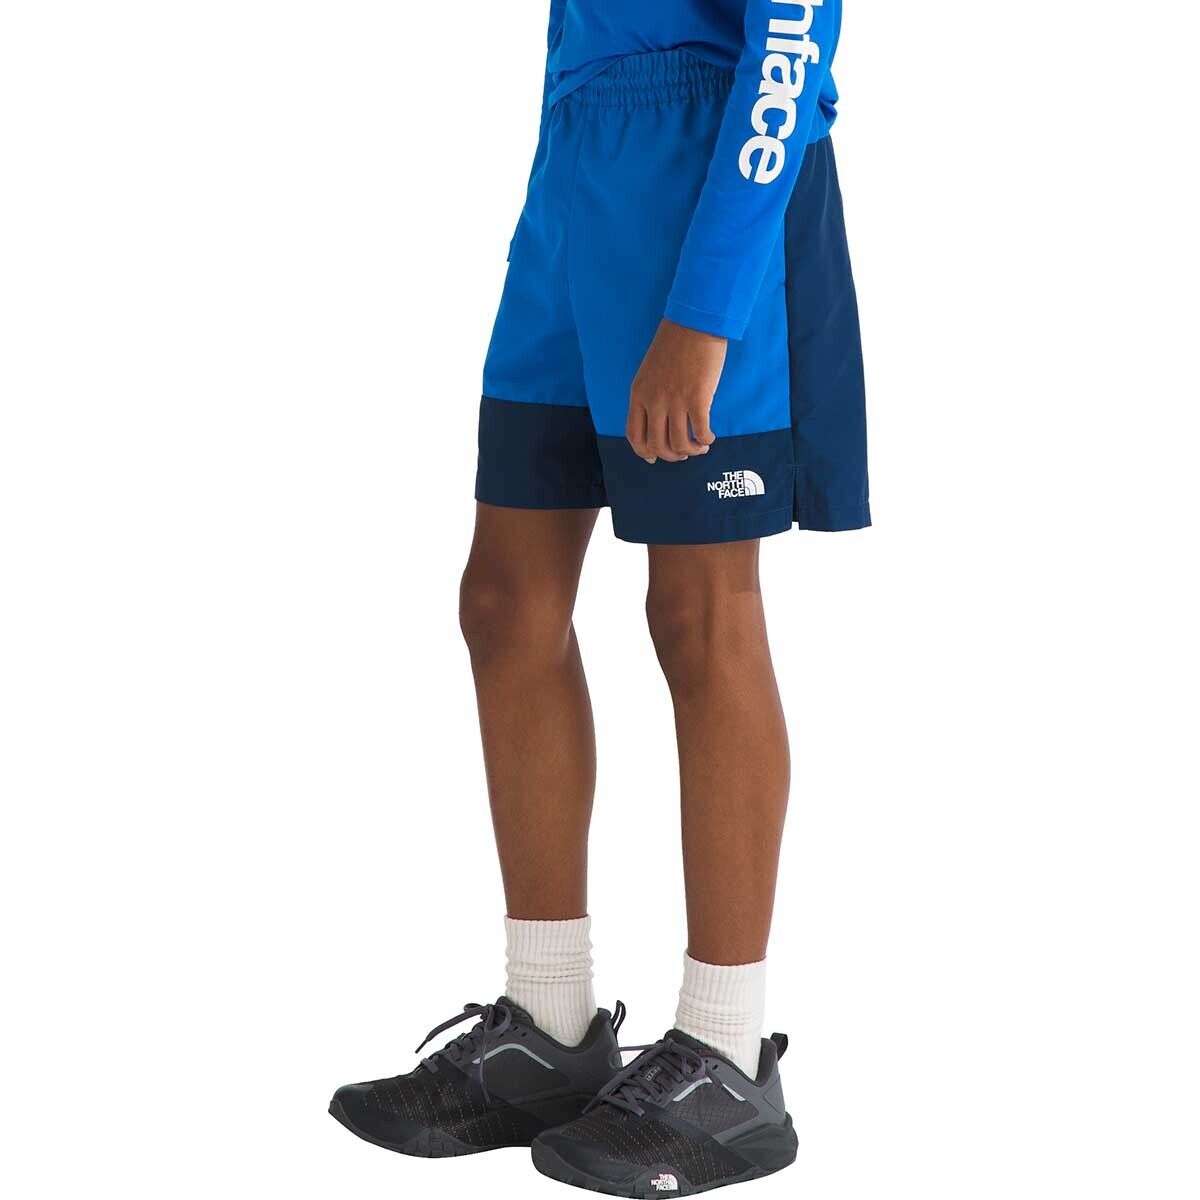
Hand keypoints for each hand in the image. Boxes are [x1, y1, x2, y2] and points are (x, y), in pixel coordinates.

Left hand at [626, 319, 726, 463]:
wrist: (695, 323)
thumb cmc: (675, 344)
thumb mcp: (650, 371)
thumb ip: (650, 395)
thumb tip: (660, 421)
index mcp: (639, 394)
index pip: (634, 434)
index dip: (644, 452)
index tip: (654, 457)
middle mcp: (654, 401)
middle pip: (658, 445)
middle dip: (672, 456)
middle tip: (684, 453)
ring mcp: (675, 401)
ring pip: (680, 444)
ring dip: (692, 450)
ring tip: (700, 446)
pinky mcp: (698, 398)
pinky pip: (701, 431)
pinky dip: (706, 440)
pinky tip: (710, 437)